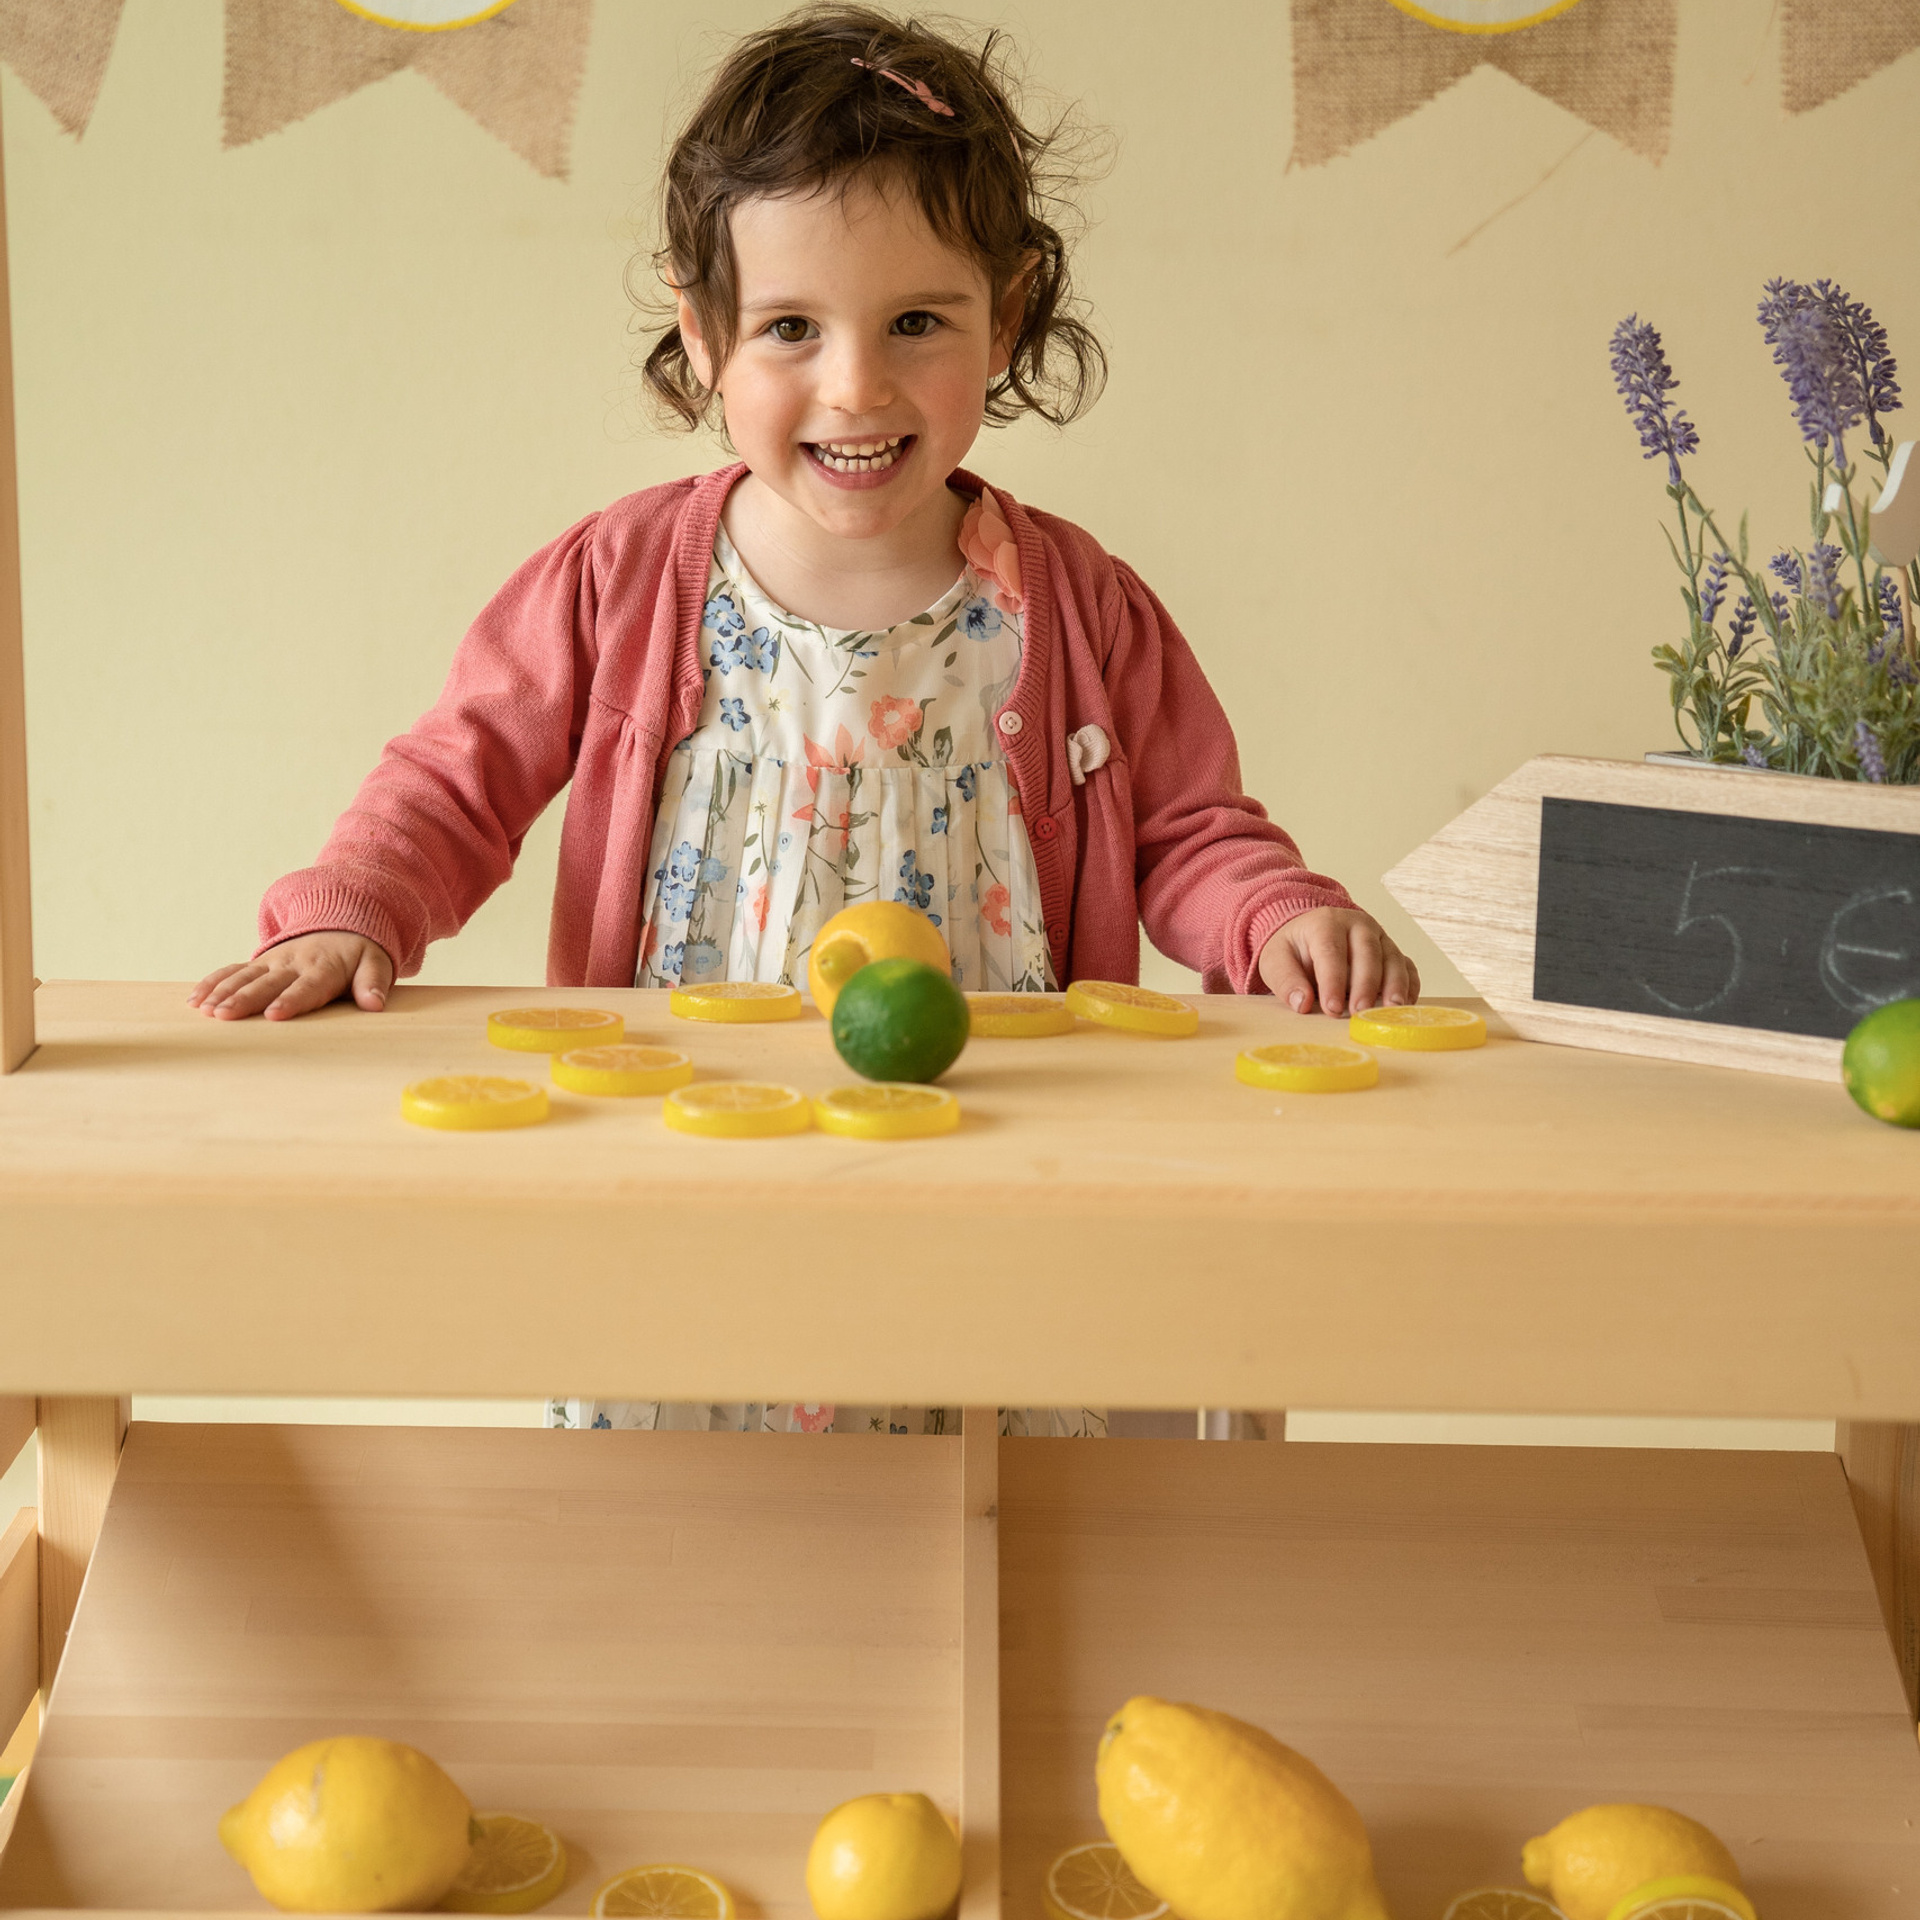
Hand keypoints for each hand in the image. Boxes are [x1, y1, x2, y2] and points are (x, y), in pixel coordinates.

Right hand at [189, 932, 393, 1021]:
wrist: (342, 922)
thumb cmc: (359, 954)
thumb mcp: (375, 963)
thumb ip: (374, 983)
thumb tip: (375, 1005)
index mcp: (323, 968)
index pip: (306, 987)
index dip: (290, 1001)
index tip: (274, 1015)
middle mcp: (293, 964)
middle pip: (266, 984)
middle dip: (244, 999)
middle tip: (223, 1015)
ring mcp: (272, 962)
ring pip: (244, 977)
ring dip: (222, 992)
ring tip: (204, 1010)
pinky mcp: (259, 963)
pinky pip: (232, 971)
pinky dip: (213, 983)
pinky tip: (195, 1000)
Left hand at [1257, 907, 1418, 1016]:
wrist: (1311, 934)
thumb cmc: (1295, 950)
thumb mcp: (1276, 960)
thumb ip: (1286, 981)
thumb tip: (1302, 1004)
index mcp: (1326, 923)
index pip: (1331, 951)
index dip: (1333, 981)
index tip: (1331, 1008)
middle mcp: (1358, 925)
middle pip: (1368, 952)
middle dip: (1366, 985)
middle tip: (1360, 1012)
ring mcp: (1380, 937)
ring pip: (1393, 958)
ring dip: (1394, 986)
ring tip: (1391, 1011)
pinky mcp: (1392, 951)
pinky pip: (1407, 966)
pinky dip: (1410, 985)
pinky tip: (1405, 1006)